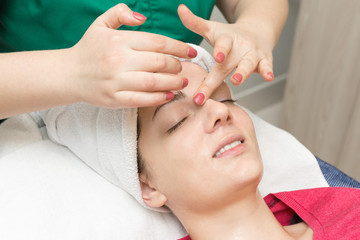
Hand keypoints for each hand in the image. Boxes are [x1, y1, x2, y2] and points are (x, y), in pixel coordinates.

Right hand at [68, 3, 196, 107]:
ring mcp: (116, 81)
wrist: (69, 74)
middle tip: (183, 67)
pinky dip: (158, 98)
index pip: (158, 42)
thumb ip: (120, 13)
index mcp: (119, 40)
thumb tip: (142, 17)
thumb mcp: (100, 24)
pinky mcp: (114, 99)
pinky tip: (168, 95)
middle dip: (177, 65)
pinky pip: (142, 100)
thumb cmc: (89, 49)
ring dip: (173, 82)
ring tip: (182, 82)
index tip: (190, 51)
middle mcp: (119, 60)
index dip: (179, 46)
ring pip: (154, 82)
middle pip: (159, 63)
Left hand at [178, 4, 273, 104]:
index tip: (217, 56)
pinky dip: (268, 72)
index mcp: (227, 40)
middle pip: (229, 63)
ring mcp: (253, 55)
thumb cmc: (229, 36)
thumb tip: (180, 9)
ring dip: (243, 73)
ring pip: (248, 65)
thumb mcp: (212, 29)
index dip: (221, 50)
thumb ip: (195, 23)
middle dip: (221, 75)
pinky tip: (268, 77)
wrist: (256, 31)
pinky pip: (267, 67)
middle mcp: (240, 47)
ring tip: (237, 80)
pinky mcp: (264, 61)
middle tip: (215, 83)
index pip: (223, 44)